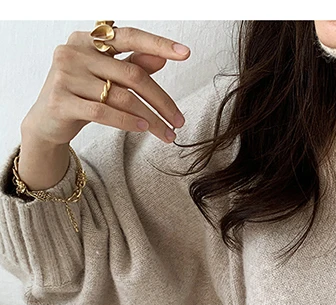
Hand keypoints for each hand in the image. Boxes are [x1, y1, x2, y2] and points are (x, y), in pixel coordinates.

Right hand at [21, 26, 190, 148]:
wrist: (46, 121)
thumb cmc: (82, 95)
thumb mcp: (108, 78)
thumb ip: (133, 65)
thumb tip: (162, 58)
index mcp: (87, 40)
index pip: (129, 37)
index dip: (158, 45)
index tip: (185, 53)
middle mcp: (74, 52)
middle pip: (133, 75)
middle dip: (162, 101)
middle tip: (179, 120)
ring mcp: (64, 75)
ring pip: (122, 97)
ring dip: (151, 118)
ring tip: (167, 133)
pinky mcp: (60, 100)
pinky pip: (104, 111)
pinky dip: (128, 122)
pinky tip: (143, 129)